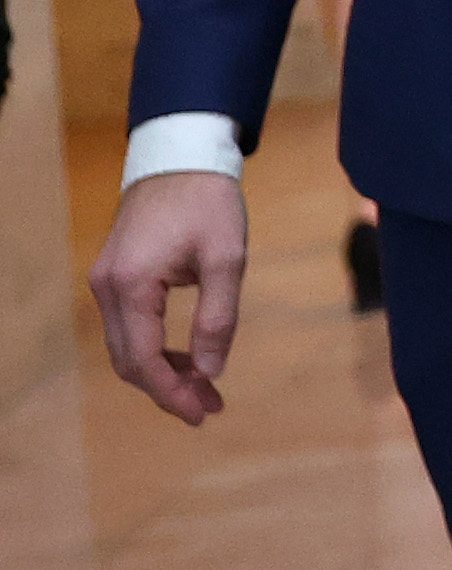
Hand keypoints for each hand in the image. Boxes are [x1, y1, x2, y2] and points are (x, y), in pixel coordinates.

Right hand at [89, 169, 247, 421]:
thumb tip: (211, 372)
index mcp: (131, 286)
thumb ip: (218, 317)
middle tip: (210, 407)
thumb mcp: (226, 259)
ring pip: (127, 347)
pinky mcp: (114, 276)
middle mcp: (107, 289)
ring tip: (205, 388)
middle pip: (130, 360)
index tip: (202, 413)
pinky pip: (129, 327)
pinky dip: (155, 348)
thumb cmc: (208, 202)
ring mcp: (106, 283)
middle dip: (168, 389)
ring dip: (162, 371)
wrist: (181, 156)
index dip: (171, 393)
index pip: (143, 360)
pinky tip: (188, 358)